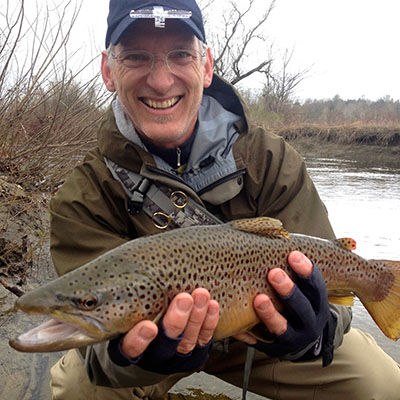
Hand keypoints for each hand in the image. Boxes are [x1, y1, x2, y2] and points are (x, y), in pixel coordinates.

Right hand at [108, 288, 219, 372]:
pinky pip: (204, 340)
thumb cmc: (132, 314)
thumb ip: (119, 298)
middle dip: (176, 321)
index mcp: (128, 347)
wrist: (150, 337)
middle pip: (165, 344)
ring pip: (186, 342)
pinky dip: (209, 323)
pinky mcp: (195, 352)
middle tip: (184, 298)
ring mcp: (175, 355)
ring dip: (196, 317)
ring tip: (200, 294)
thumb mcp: (118, 309)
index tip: (148, 325)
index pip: (131, 349)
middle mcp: (152, 355)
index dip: (140, 340)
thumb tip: (102, 273)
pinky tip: (212, 305)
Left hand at [235, 251, 336, 365]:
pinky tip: (238, 326)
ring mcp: (294, 339)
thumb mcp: (304, 286)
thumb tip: (302, 234)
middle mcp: (310, 323)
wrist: (299, 336)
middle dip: (289, 290)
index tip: (293, 253)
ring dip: (271, 314)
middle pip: (302, 308)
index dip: (307, 270)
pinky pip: (262, 343)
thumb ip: (298, 266)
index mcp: (317, 304)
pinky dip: (250, 335)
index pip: (317, 286)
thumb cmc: (296, 300)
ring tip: (259, 299)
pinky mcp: (276, 350)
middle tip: (273, 272)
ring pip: (283, 329)